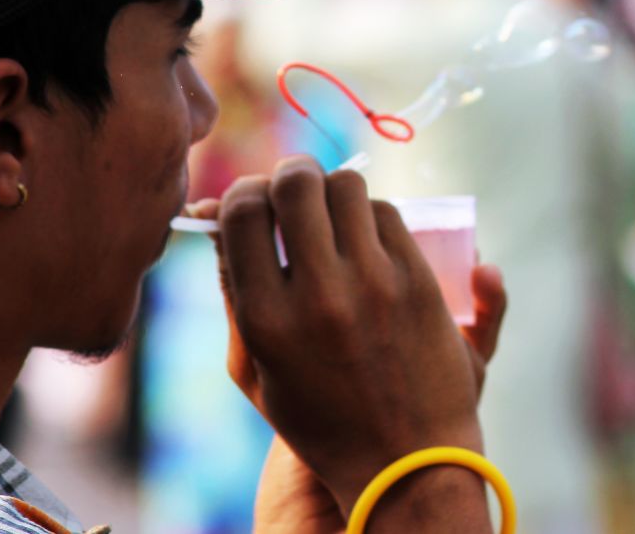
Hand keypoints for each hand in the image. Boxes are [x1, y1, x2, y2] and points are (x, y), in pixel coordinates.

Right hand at [187, 159, 507, 517]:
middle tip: (294, 186)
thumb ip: (232, 291)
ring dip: (333, 189)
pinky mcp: (417, 281)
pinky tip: (364, 233)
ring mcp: (373, 284)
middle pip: (296, 183)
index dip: (243, 191)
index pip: (244, 211)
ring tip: (332, 211)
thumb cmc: (318, 418)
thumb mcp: (255, 368)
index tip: (252, 199)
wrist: (404, 461)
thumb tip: (217, 216)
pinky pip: (387, 212)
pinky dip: (370, 212)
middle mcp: (318, 295)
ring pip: (347, 186)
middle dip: (290, 174)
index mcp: (266, 319)